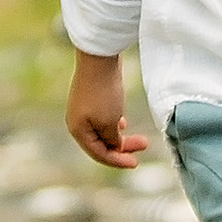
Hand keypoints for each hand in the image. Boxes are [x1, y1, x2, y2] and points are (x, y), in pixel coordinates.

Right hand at [66, 50, 146, 170]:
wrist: (99, 59)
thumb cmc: (104, 93)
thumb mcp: (110, 122)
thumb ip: (112, 140)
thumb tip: (114, 146)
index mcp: (78, 131)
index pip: (99, 154)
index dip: (118, 161)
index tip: (136, 162)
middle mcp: (77, 122)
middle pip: (101, 144)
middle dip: (123, 148)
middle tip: (144, 144)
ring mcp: (83, 109)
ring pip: (103, 131)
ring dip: (120, 136)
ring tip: (137, 136)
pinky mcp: (91, 98)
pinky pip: (103, 118)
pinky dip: (114, 124)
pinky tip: (123, 122)